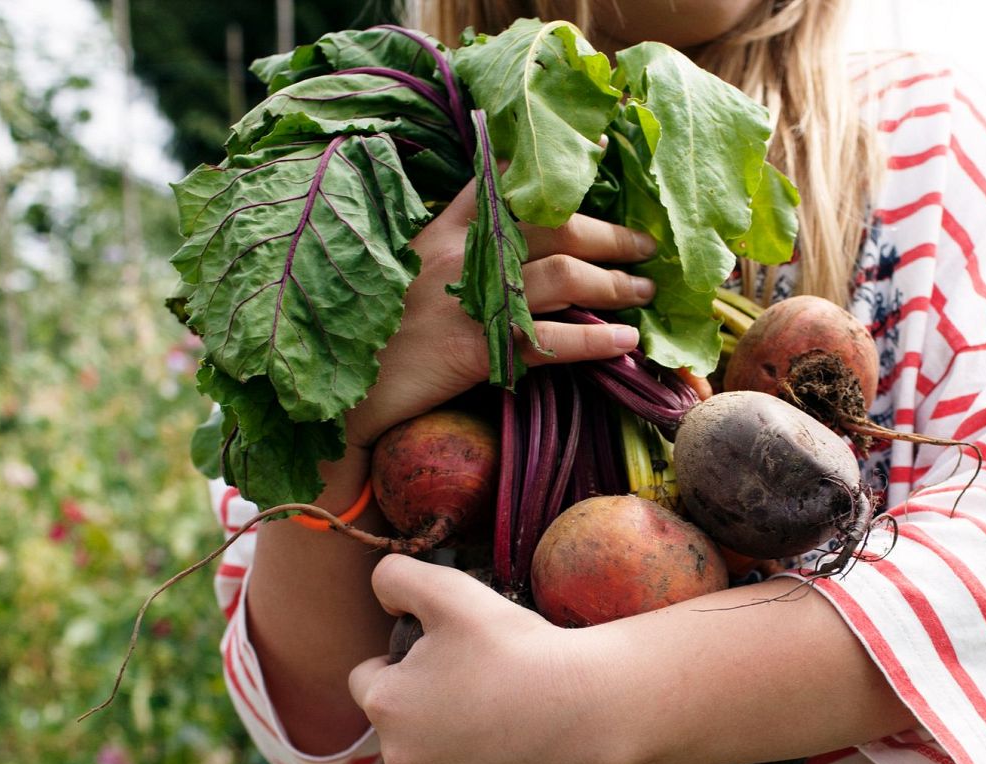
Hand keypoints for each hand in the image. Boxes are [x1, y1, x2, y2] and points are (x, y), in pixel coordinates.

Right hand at [344, 178, 657, 446]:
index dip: (554, 168)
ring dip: (615, 283)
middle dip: (610, 235)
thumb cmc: (378, 334)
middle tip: (645, 246)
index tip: (598, 150)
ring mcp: (468, 301)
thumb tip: (511, 245)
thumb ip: (453, 249)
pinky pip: (550, 341)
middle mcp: (459, 255)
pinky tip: (624, 342)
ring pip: (563, 277)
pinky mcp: (474, 350)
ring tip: (644, 293)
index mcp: (443, 231)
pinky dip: (595, 341)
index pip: (504, 183)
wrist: (340, 391)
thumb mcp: (407, 272)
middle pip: (554, 227)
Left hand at [347, 555, 611, 763]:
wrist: (586, 705)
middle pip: (402, 722)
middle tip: (477, 676)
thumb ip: (396, 577)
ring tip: (502, 706)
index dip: (401, 659)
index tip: (443, 652)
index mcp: (386, 705)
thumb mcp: (450, 590)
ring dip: (456, 736)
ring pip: (438, 755)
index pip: (367, 678)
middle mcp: (403, 757)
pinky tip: (522, 739)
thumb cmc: (515, 647)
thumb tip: (381, 589)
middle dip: (426, 700)